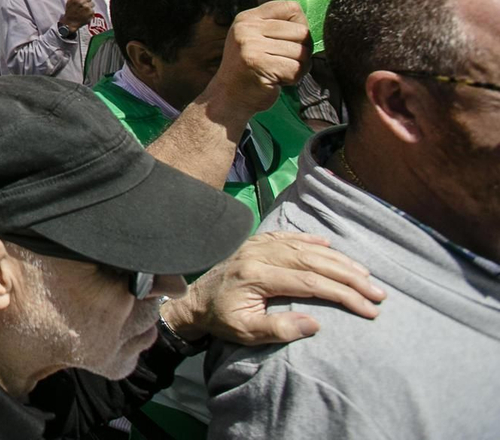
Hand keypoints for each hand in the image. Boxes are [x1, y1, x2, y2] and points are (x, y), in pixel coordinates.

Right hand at [59, 0, 95, 31]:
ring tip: (84, 10)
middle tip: (84, 3)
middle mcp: (82, 2)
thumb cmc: (70, 11)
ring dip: (89, 6)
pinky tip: (85, 14)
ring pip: (92, 3)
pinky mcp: (91, 13)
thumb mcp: (69, 1)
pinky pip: (93, 10)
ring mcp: (87, 8)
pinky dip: (90, 12)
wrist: (70, 23)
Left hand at [164, 231, 384, 344]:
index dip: (343, 295)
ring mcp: (257, 246)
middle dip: (349, 276)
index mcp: (257, 276)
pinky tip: (329, 246)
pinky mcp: (254, 243)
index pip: (311, 283)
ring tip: (364, 274)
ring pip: (305, 247)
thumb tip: (315, 324)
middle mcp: (259, 255)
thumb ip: (278, 329)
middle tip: (377, 291)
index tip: (369, 308)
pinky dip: (311, 241)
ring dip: (337, 259)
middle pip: (314, 261)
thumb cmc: (220, 319)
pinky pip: (287, 237)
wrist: (191, 301)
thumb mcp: (245, 332)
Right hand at [205, 2, 311, 118]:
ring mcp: (250, 45)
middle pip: (301, 31)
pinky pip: (295, 69)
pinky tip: (280, 80)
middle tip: (288, 61)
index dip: (300, 25)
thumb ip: (275, 27)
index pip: (291, 8)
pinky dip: (294, 78)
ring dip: (299, 66)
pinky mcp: (259, 64)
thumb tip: (307, 24)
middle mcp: (247, 28)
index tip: (290, 41)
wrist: (228, 97)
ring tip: (282, 71)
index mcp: (247, 18)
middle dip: (302, 50)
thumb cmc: (249, 68)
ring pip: (301, 52)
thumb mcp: (254, 38)